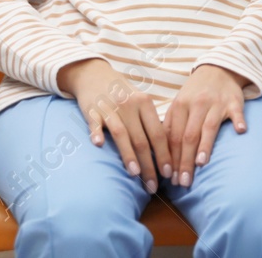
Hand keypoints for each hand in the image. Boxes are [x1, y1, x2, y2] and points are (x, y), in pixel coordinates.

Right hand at [58, 58, 169, 194]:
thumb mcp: (140, 102)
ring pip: (122, 134)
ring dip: (129, 155)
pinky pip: (95, 122)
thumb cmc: (122, 94)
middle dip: (149, 165)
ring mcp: (110, 107)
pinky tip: (98, 144)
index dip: (164, 155)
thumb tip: (166, 154)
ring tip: (136, 174)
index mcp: (144, 103)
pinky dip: (96, 132)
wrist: (94, 74)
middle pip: (142, 139)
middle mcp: (129, 105)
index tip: (169, 174)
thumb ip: (150, 124)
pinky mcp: (92, 110)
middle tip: (153, 185)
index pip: (158, 133)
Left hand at [164, 64, 247, 187]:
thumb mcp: (179, 104)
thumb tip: (159, 154)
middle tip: (183, 182)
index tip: (170, 179)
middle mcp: (196, 104)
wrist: (217, 69)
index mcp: (179, 106)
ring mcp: (216, 103)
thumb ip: (171, 126)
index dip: (171, 159)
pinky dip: (238, 121)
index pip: (173, 137)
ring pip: (208, 126)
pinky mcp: (233, 101)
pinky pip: (236, 112)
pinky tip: (240, 131)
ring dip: (205, 145)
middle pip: (188, 136)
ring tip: (201, 164)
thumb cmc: (195, 93)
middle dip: (184, 161)